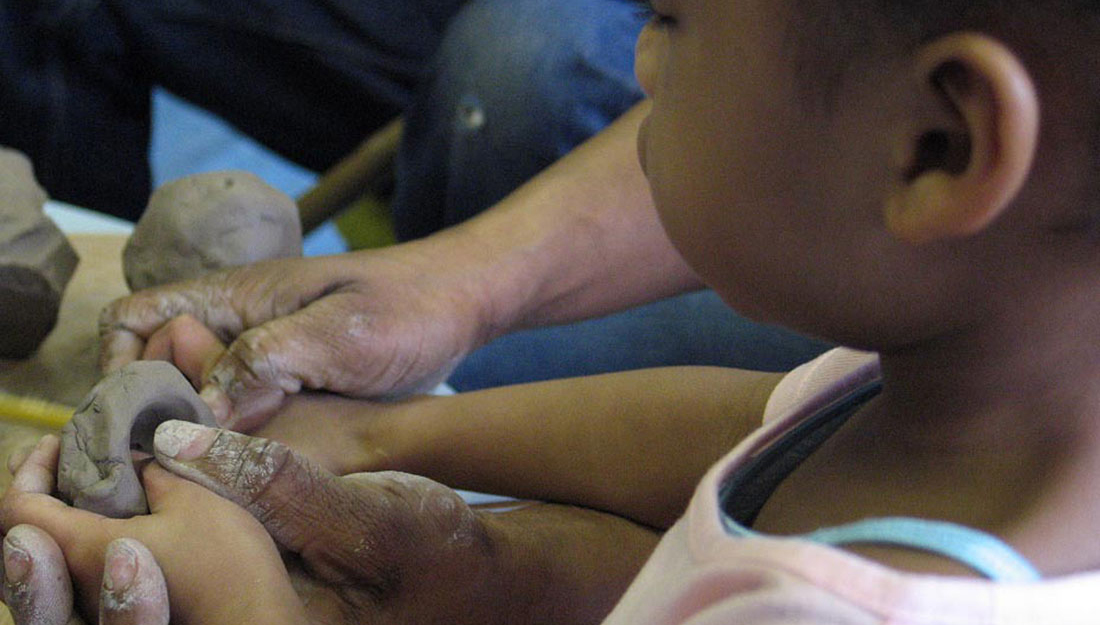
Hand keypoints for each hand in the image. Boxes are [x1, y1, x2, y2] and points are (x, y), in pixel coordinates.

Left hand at [0, 436, 306, 624]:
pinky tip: (108, 530)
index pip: (18, 509)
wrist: (256, 620)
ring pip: (43, 569)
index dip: (32, 469)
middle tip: (61, 465)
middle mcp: (74, 587)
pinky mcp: (117, 617)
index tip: (63, 442)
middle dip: (35, 494)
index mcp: (83, 551)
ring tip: (78, 496)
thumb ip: (152, 474)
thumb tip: (131, 460)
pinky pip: (72, 584)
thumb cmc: (225, 563)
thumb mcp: (194, 500)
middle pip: (17, 542)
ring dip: (51, 525)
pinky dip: (73, 548)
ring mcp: (93, 609)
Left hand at [5, 423, 656, 624]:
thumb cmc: (436, 554)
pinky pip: (149, 603)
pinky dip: (110, 557)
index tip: (48, 451)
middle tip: (27, 475)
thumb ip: (276, 483)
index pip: (113, 593)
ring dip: (64, 556)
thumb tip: (173, 442)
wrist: (481, 590)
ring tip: (48, 492)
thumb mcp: (372, 515)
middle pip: (87, 621)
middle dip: (37, 552)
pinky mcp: (237, 624)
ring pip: (109, 618)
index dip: (55, 523)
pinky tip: (113, 507)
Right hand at [99, 244, 487, 429]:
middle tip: (169, 459)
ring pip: (203, 390)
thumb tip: (198, 411)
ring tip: (205, 467)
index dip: (120, 363)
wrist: (467, 301)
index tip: (137, 416)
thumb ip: (262, 363)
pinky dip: (235, 432)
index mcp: (235, 297)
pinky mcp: (296, 378)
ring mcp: (268, 352)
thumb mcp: (334, 334)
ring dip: (197, 425)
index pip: (137, 318)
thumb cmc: (407, 306)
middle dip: (154, 408)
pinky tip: (249, 461)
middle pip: (161, 363)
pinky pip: (245, 406)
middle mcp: (241, 323)